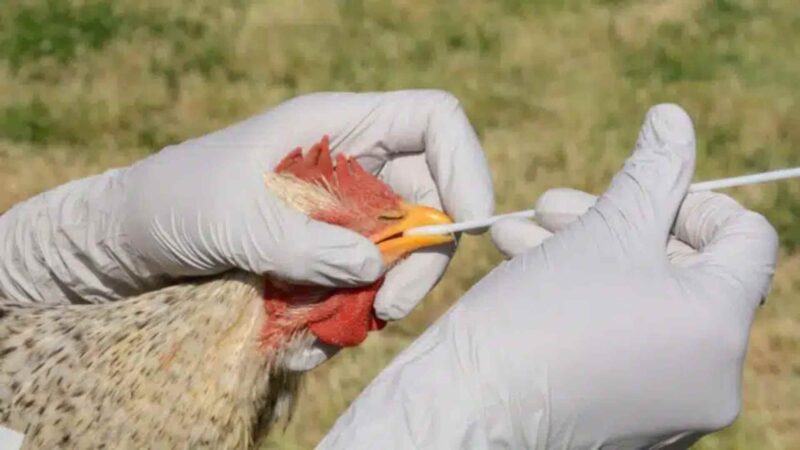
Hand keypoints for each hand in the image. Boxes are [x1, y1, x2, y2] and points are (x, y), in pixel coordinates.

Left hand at [0, 90, 493, 369]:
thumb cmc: (174, 202)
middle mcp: (353, 165)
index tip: (464, 225)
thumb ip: (306, 245)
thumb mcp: (234, 218)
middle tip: (390, 305)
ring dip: (380, 295)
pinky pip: (365, 285)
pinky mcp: (328, 254)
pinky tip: (305, 335)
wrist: (132, 239)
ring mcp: (343, 213)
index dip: (465, 165)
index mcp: (338, 127)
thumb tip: (375, 271)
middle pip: (430, 198)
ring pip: (401, 251)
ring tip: (328, 327)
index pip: (434, 122)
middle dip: (422, 255)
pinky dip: (347, 314)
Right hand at [317, 104, 777, 448]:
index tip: (639, 190)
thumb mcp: (602, 230)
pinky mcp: (631, 416)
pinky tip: (526, 268)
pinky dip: (586, 302)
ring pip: (644, 304)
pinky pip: (624, 342)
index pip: (748, 240)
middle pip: (685, 270)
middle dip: (616, 223)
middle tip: (555, 204)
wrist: (467, 407)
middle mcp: (710, 376)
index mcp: (718, 327)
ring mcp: (671, 404)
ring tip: (521, 232)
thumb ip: (653, 171)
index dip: (694, 198)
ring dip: (586, 256)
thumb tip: (675, 118)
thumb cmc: (534, 319)